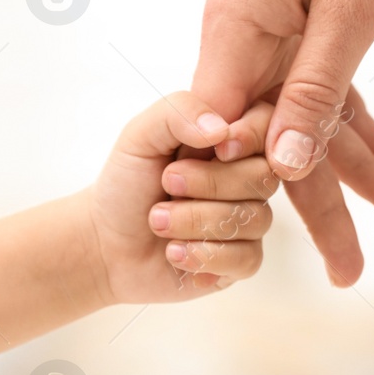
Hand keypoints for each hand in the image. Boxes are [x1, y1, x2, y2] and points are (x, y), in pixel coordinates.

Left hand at [88, 92, 277, 304]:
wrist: (106, 245)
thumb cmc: (126, 187)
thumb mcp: (140, 136)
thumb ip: (179, 112)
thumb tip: (222, 129)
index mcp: (229, 141)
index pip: (268, 128)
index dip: (248, 138)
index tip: (215, 149)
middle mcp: (245, 179)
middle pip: (264, 176)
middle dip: (210, 183)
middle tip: (167, 184)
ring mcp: (247, 221)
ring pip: (255, 218)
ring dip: (197, 221)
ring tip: (158, 222)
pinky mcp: (241, 262)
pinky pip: (247, 258)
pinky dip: (205, 255)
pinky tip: (174, 252)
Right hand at [193, 0, 373, 286]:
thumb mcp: (347, 11)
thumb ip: (313, 92)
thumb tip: (285, 168)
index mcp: (236, 31)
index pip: (231, 139)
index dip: (260, 200)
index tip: (299, 258)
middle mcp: (239, 31)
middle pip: (270, 137)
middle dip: (318, 207)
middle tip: (351, 277)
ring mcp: (266, 20)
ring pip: (302, 112)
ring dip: (349, 165)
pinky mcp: (293, 10)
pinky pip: (318, 79)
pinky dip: (350, 117)